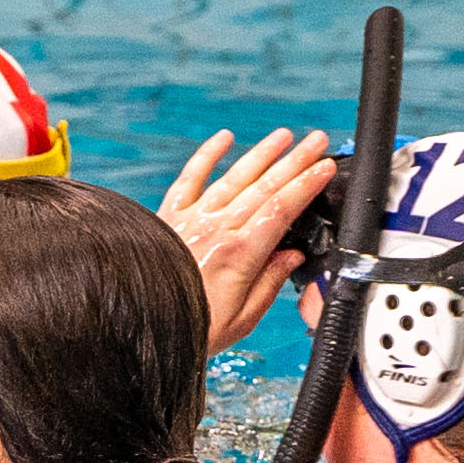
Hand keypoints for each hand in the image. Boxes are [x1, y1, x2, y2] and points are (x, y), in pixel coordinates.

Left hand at [155, 128, 341, 356]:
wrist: (137, 322)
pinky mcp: (169, 215)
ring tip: (284, 135)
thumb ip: (270, 282)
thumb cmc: (190, 327)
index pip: (282, 209)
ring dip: (262, 153)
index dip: (306, 185)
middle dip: (295, 161)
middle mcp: (216, 230)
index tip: (325, 168)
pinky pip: (190, 177)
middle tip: (317, 141)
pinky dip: (207, 155)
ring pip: (234, 177)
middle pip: (264, 187)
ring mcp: (192, 218)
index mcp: (239, 255)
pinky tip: (225, 138)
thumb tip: (292, 257)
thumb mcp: (243, 319)